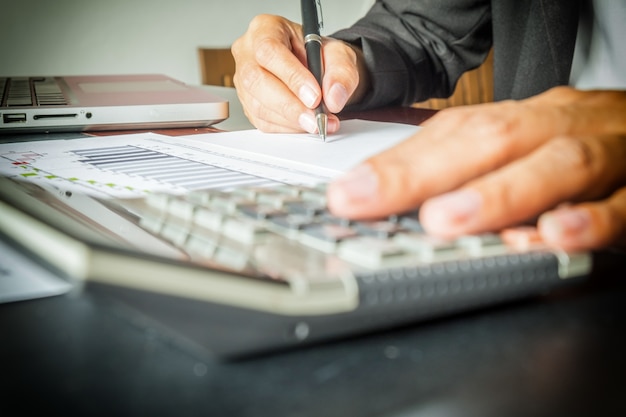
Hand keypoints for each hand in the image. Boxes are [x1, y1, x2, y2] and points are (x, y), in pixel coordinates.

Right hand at [231, 14, 366, 133]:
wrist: (316, 70)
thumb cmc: (320, 55)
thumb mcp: (339, 54)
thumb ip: (341, 72)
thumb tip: (334, 98)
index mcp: (265, 28)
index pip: (269, 51)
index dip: (291, 76)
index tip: (314, 96)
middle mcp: (248, 53)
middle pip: (256, 80)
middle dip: (289, 105)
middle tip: (316, 119)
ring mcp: (243, 80)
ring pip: (258, 105)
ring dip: (291, 120)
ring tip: (318, 123)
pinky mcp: (248, 104)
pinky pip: (263, 122)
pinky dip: (287, 127)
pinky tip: (305, 124)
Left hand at [327, 87, 625, 250]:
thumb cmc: (576, 145)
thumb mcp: (520, 148)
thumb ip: (466, 170)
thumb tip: (390, 197)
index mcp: (520, 122)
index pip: (451, 134)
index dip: (397, 164)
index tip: (347, 194)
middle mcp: (557, 129)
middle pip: (491, 140)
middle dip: (424, 173)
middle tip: (371, 200)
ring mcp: (606, 156)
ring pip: (558, 164)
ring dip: (498, 193)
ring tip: (445, 220)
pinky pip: (624, 205)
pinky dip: (590, 220)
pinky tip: (553, 236)